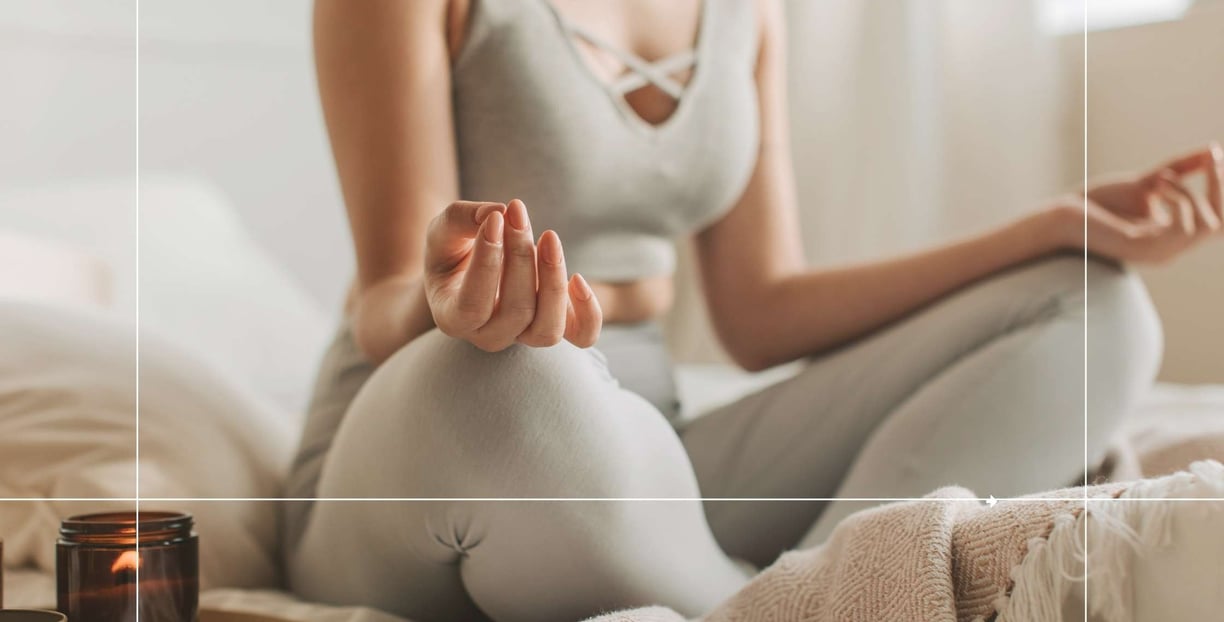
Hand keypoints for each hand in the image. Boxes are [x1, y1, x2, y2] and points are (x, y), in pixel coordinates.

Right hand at [423, 199, 601, 350]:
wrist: (470, 267)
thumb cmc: (452, 249)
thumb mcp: (444, 229)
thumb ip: (461, 218)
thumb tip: (499, 212)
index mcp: (452, 318)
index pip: (473, 305)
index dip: (487, 262)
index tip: (495, 219)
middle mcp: (488, 336)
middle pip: (517, 312)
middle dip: (521, 258)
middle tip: (517, 213)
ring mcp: (523, 336)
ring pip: (548, 329)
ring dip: (553, 280)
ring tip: (548, 237)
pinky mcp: (553, 326)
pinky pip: (582, 336)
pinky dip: (588, 313)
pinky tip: (578, 278)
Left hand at [1069, 142, 1222, 263]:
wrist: (1064, 216)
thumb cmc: (1099, 202)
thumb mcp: (1149, 182)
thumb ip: (1181, 169)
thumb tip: (1213, 150)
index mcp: (1172, 237)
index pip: (1218, 223)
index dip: (1222, 192)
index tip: (1218, 159)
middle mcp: (1170, 250)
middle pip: (1220, 225)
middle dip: (1219, 188)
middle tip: (1211, 162)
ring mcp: (1157, 252)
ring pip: (1208, 226)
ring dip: (1192, 192)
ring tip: (1162, 177)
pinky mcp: (1143, 248)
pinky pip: (1183, 228)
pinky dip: (1180, 200)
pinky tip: (1160, 186)